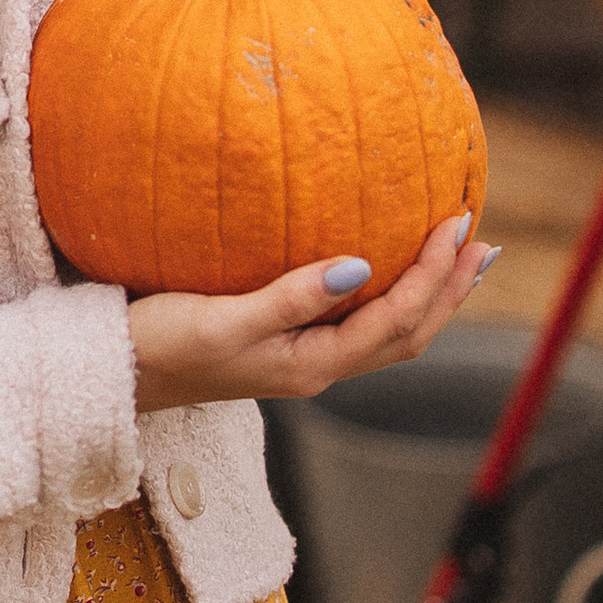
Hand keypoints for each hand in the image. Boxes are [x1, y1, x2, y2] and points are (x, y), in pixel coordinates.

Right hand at [128, 213, 493, 414]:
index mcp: (313, 365)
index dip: (433, 276)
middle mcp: (319, 368)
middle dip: (450, 291)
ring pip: (389, 333)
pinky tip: (384, 270)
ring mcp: (304, 361)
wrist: (120, 375)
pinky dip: (391, 296)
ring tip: (458, 259)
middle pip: (408, 334)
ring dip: (430, 297)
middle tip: (482, 244)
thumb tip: (361, 267)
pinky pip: (359, 324)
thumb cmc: (163, 345)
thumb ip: (293, 296)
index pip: (395, 321)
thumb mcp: (225, 318)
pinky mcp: (287, 347)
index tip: (456, 227)